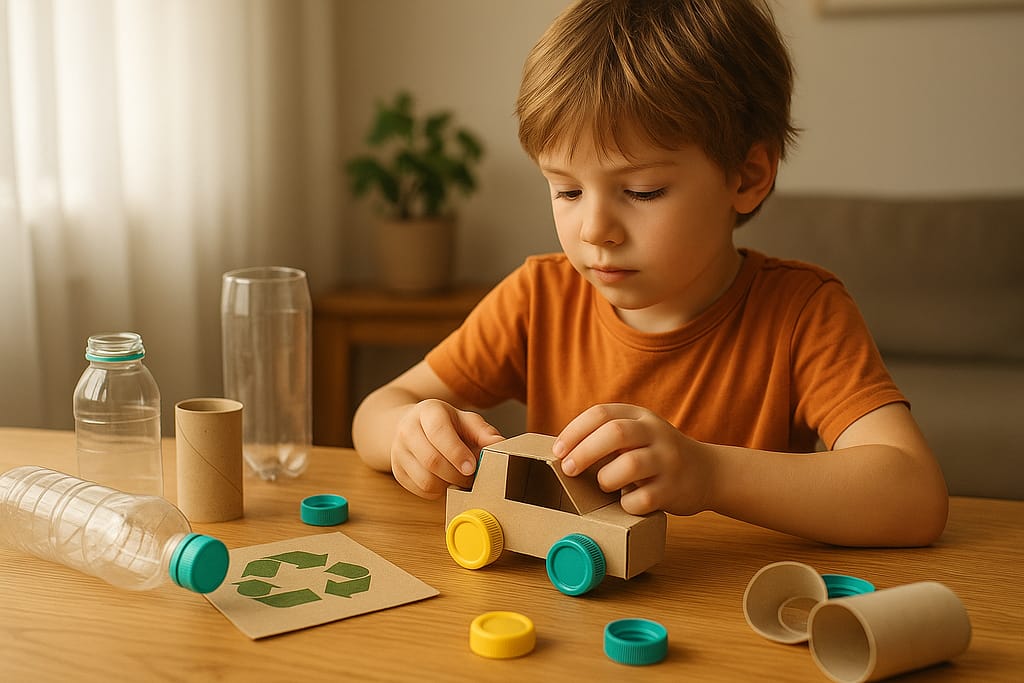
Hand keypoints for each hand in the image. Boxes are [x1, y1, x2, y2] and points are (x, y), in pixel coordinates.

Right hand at [391, 399, 503, 499]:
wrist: (414, 425)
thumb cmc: (447, 424)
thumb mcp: (466, 421)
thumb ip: (484, 432)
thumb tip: (500, 445)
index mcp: (428, 411)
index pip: (438, 432)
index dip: (457, 452)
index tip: (472, 467)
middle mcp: (407, 429)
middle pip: (431, 460)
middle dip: (457, 474)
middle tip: (472, 478)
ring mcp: (398, 451)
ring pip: (425, 479)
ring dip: (448, 485)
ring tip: (459, 478)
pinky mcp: (397, 470)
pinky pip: (420, 490)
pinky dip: (437, 491)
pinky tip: (445, 480)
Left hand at [553, 403, 711, 515]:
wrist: (707, 472)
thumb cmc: (657, 455)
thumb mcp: (638, 434)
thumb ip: (607, 436)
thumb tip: (562, 454)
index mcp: (640, 416)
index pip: (601, 413)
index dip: (574, 432)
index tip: (558, 451)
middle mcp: (656, 433)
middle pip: (615, 433)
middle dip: (584, 452)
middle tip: (568, 469)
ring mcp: (667, 461)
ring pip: (629, 465)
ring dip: (606, 479)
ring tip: (604, 485)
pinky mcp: (674, 489)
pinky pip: (641, 499)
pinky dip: (626, 504)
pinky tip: (627, 501)